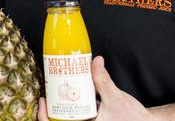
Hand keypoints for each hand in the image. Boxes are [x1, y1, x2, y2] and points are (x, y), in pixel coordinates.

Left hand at [38, 56, 159, 120]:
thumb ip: (103, 79)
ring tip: (54, 93)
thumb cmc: (131, 116)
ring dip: (58, 109)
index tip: (43, 100)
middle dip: (48, 111)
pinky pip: (76, 117)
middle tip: (45, 95)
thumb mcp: (115, 97)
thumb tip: (96, 60)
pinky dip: (69, 108)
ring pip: (66, 119)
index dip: (44, 116)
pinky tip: (68, 95)